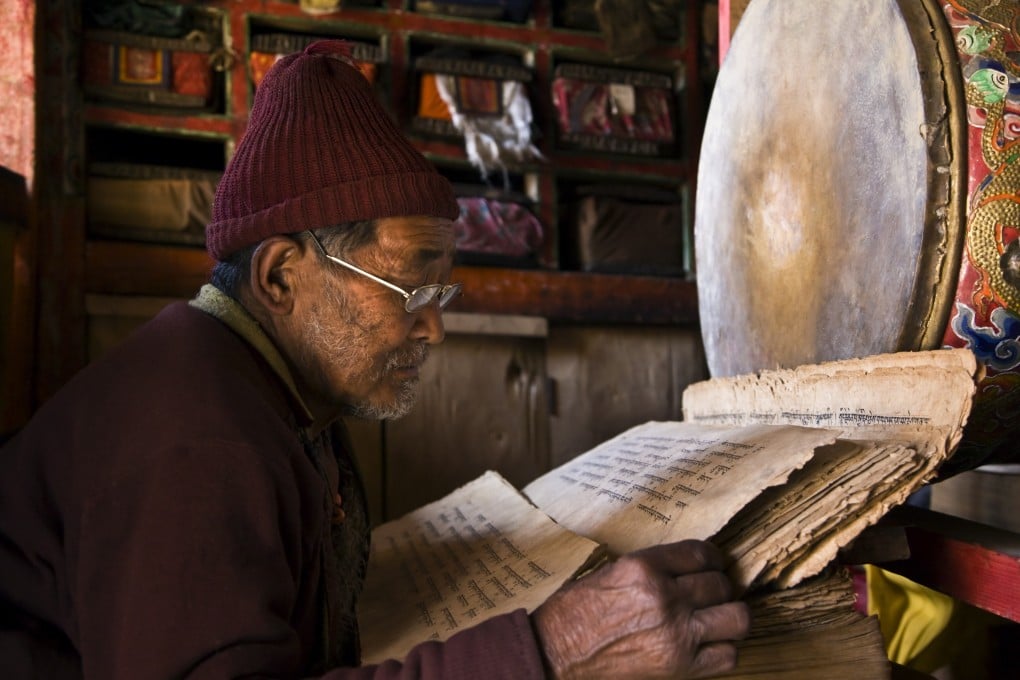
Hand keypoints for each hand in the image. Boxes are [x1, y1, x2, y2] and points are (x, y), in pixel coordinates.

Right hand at [531, 540, 749, 678]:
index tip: (714, 565)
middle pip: (722, 585)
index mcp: (644, 566)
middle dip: (721, 588)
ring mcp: (676, 633)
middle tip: (713, 594)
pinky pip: (727, 656)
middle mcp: (665, 596)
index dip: (713, 559)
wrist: (556, 652)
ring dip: (731, 617)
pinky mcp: (679, 667)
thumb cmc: (577, 611)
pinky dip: (724, 650)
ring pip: (737, 618)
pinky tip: (710, 645)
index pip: (701, 553)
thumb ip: (653, 567)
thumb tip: (689, 566)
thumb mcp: (613, 572)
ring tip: (719, 618)